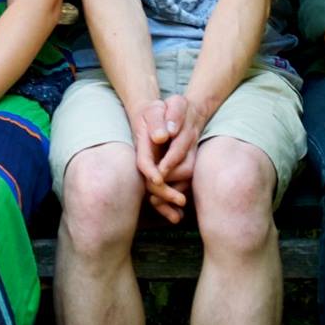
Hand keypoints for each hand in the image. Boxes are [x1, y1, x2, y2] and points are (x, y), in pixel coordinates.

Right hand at [134, 95, 206, 222]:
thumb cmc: (159, 110)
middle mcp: (146, 159)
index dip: (151, 171)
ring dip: (165, 204)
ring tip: (179, 216)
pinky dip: (168, 205)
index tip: (160, 179)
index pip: (144, 162)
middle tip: (181, 201)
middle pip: (150, 181)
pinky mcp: (159, 172)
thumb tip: (160, 137)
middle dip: (163, 192)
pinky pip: (162, 191)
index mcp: (143, 145)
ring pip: (155, 190)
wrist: (156, 113)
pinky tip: (178, 215)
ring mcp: (152, 167)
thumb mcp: (158, 108)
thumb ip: (159, 120)